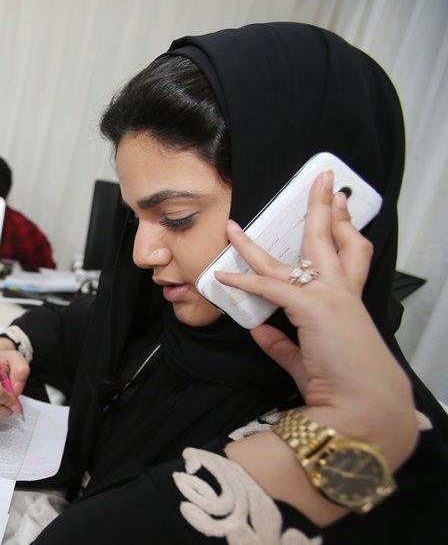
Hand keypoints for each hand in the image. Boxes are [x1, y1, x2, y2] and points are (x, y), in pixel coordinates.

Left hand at [216, 171, 416, 468]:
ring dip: (255, 242)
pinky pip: (269, 288)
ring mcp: (328, 297)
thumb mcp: (307, 359)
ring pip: (292, 257)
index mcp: (347, 301)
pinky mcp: (312, 309)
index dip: (344, 229)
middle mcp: (341, 293)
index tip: (340, 208)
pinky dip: (244, 282)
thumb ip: (281, 342)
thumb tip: (257, 330)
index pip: (350, 255)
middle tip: (323, 179)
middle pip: (332, 239)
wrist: (362, 406)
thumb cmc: (343, 385)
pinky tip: (222, 277)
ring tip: (234, 226)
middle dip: (324, 206)